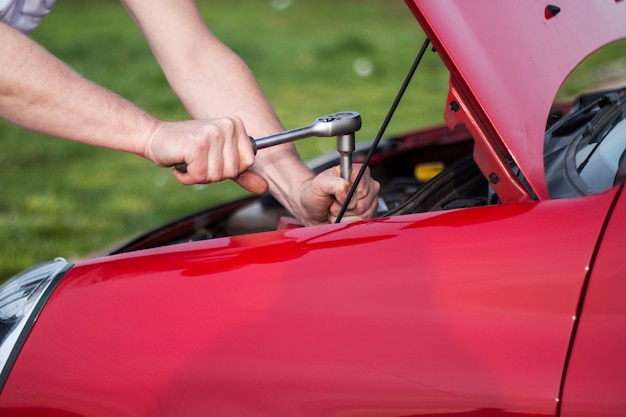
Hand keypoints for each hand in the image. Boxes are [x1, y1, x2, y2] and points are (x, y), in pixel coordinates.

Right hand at [144, 117, 267, 193]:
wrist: (155, 137)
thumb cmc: (188, 148)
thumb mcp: (219, 158)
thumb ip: (242, 173)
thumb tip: (265, 187)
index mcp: (236, 125)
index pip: (248, 163)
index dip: (228, 169)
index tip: (212, 159)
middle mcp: (227, 126)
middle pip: (232, 171)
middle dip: (212, 174)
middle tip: (198, 160)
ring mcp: (213, 134)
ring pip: (216, 176)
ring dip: (198, 176)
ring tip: (189, 160)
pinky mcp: (197, 145)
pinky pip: (200, 176)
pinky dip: (187, 177)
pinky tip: (181, 162)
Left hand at [298, 164, 379, 224]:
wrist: (312, 211)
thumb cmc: (315, 194)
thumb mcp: (320, 184)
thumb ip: (335, 185)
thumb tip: (348, 195)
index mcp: (358, 172)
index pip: (362, 186)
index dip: (349, 194)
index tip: (337, 194)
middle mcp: (367, 185)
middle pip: (363, 204)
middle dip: (344, 208)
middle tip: (334, 203)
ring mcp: (370, 202)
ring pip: (363, 216)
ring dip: (344, 216)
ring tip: (336, 210)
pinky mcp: (368, 215)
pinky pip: (361, 224)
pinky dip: (347, 223)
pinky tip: (341, 217)